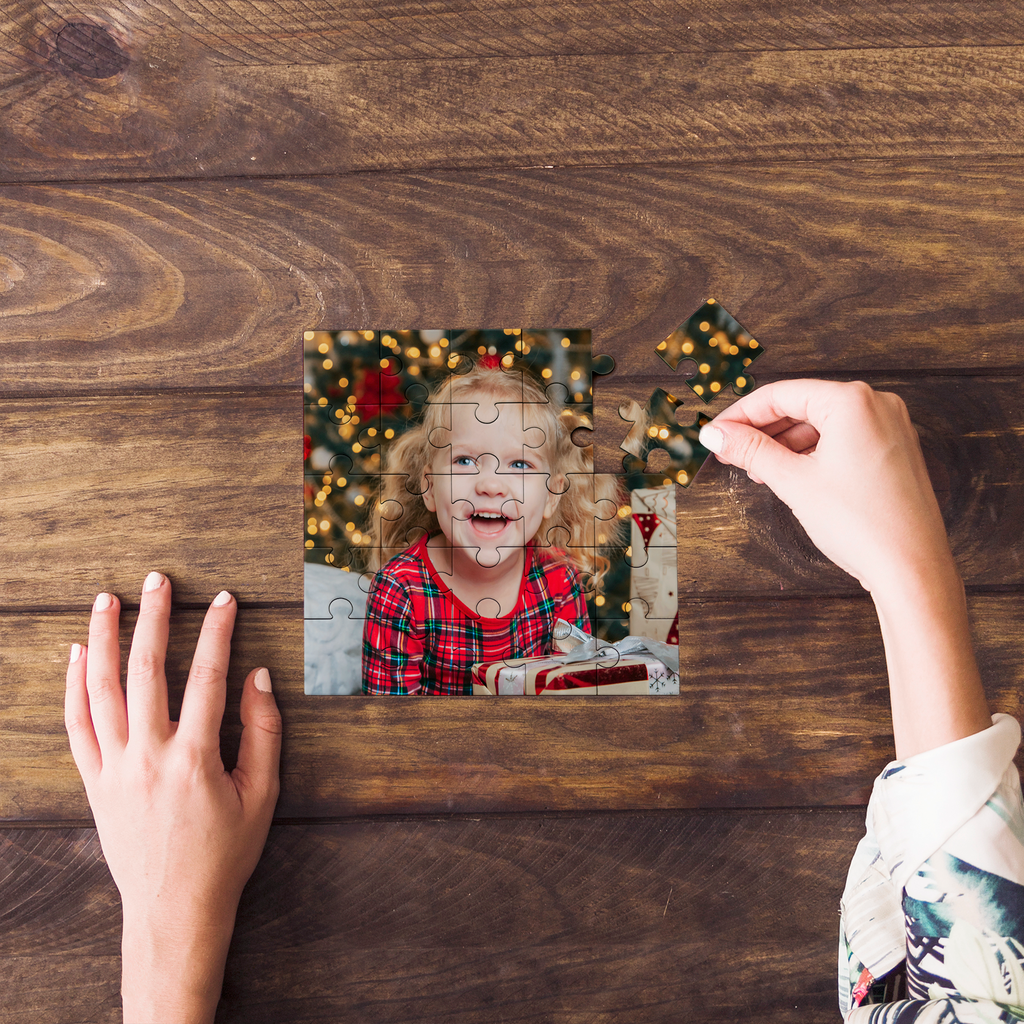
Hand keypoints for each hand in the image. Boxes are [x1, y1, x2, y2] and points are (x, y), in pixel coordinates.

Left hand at [64, 572, 281, 1023]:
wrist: (174, 908)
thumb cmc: (225, 853)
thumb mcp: (261, 795)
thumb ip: (262, 732)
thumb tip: (258, 678)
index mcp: (194, 758)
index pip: (208, 677)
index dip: (218, 632)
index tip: (226, 600)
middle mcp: (148, 757)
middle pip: (147, 672)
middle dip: (154, 619)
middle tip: (157, 581)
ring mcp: (115, 769)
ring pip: (102, 692)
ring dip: (104, 641)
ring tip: (107, 601)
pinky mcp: (95, 783)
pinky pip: (77, 727)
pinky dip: (75, 688)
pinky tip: (78, 657)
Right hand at [700, 380, 989, 756]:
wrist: (911, 568)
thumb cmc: (861, 524)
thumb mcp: (794, 482)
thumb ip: (751, 451)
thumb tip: (716, 435)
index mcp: (853, 401)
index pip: (781, 394)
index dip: (740, 415)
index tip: (714, 434)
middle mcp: (877, 404)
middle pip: (802, 405)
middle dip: (762, 430)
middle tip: (729, 452)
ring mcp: (890, 427)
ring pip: (821, 424)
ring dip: (785, 443)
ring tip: (756, 469)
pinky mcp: (894, 451)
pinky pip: (842, 439)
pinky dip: (812, 452)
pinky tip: (789, 474)